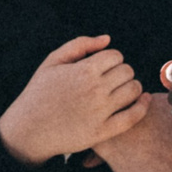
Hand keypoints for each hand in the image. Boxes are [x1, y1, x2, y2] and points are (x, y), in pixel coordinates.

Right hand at [0, 35, 146, 165]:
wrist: (28, 129)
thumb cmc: (39, 92)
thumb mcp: (52, 61)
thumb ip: (80, 45)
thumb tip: (107, 39)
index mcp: (83, 70)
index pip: (116, 56)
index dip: (111, 59)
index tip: (104, 66)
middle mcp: (95, 90)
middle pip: (127, 71)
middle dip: (122, 72)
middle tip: (112, 78)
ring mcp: (100, 112)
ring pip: (134, 90)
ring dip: (132, 87)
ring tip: (122, 89)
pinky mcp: (103, 131)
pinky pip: (133, 116)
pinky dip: (142, 106)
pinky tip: (143, 100)